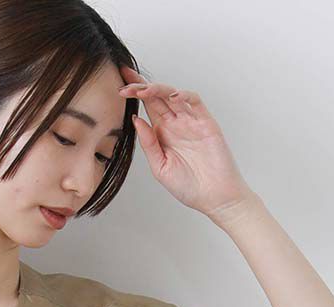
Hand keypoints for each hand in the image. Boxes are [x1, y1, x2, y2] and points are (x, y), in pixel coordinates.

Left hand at [117, 69, 255, 219]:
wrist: (214, 197)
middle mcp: (176, 123)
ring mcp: (191, 121)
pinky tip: (172, 97)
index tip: (120, 87)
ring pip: (173, 95)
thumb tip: (136, 120)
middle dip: (141, 86)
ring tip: (144, 90)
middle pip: (157, 97)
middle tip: (126, 82)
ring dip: (158, 89)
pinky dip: (184, 96)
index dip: (135, 94)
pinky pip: (194, 102)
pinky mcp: (206, 122)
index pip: (147, 107)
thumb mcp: (160, 167)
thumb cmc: (189, 186)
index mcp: (163, 133)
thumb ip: (148, 144)